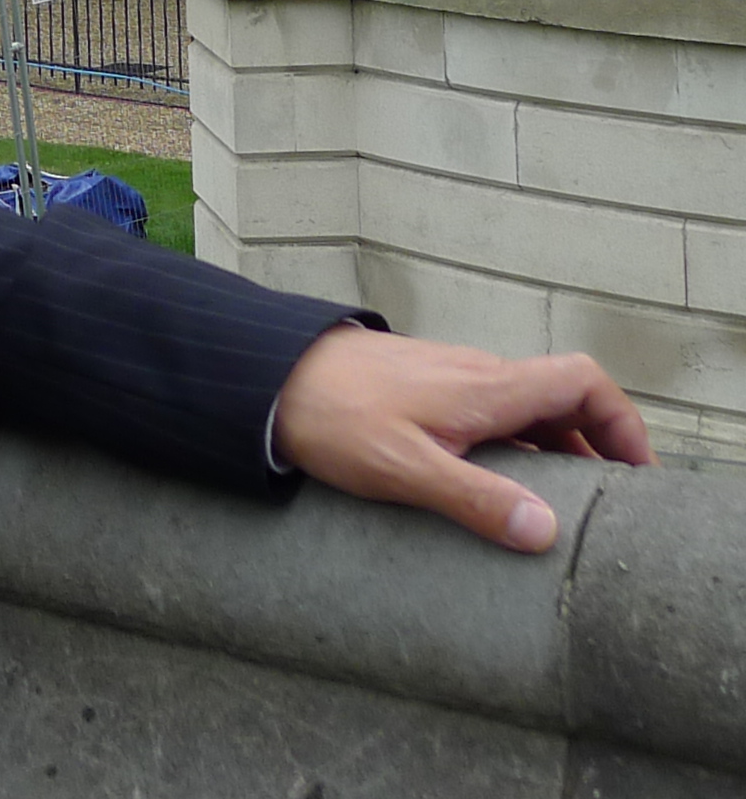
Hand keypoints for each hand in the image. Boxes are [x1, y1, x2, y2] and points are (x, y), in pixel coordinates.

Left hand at [273, 326, 651, 551]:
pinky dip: (514, 443)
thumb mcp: (406, 469)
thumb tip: (546, 529)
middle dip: (595, 445)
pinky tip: (498, 482)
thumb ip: (475, 499)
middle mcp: (476, 373)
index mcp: (486, 387)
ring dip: (554, 447)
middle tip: (608, 505)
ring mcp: (449, 376)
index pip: (582, 380)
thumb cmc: (332, 417)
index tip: (636, 473)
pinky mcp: (424, 387)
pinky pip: (490, 410)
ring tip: (562, 504)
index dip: (622, 421)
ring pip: (525, 406)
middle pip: (561, 397)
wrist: (264, 374)